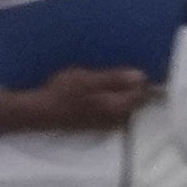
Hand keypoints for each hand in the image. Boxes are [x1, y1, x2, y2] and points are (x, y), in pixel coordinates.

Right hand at [0, 64, 150, 133]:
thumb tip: (142, 76)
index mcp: (118, 107)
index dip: (147, 79)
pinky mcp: (97, 123)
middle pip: (137, 102)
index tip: (148, 63)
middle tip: (135, 65)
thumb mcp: (88, 80)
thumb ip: (115, 79)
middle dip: (138, 86)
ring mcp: (107, 123)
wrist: (38, 112)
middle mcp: (116, 119)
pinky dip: (115, 98)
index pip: (144, 94)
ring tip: (121, 74)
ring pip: (126, 106)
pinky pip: (115, 109)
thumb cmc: (62, 92)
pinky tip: (107, 87)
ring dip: (126, 92)